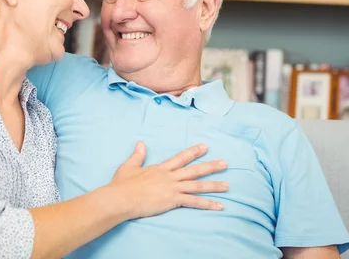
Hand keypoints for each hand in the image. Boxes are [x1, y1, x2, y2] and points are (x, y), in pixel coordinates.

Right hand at [109, 142, 227, 219]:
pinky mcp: (172, 200)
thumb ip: (137, 155)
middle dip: (210, 166)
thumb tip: (140, 143)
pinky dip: (207, 204)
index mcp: (160, 168)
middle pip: (194, 170)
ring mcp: (172, 188)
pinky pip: (193, 202)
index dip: (194, 152)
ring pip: (197, 186)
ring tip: (227, 185)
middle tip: (225, 163)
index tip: (205, 147)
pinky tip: (219, 206)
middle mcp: (169, 176)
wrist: (121, 198)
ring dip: (213, 185)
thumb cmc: (122, 184)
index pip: (180, 158)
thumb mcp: (129, 166)